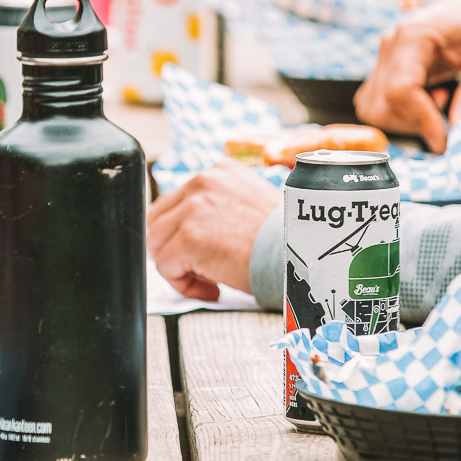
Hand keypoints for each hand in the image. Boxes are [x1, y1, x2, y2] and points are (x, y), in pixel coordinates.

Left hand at [147, 163, 280, 300]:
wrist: (304, 255)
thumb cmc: (286, 240)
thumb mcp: (251, 206)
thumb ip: (219, 209)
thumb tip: (188, 232)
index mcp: (219, 171)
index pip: (174, 203)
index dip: (181, 234)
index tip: (204, 254)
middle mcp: (202, 182)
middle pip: (157, 220)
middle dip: (172, 250)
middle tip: (200, 271)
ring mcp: (193, 208)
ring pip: (156, 243)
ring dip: (178, 268)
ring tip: (209, 281)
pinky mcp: (189, 237)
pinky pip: (165, 267)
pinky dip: (184, 285)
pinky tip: (214, 289)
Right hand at [355, 0, 460, 151]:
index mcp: (414, 35)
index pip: (400, 90)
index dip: (422, 122)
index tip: (447, 142)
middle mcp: (392, 43)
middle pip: (382, 103)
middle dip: (414, 123)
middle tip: (449, 120)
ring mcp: (388, 54)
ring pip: (375, 107)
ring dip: (406, 120)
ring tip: (441, 102)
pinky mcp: (391, 65)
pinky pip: (380, 101)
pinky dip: (402, 113)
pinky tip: (431, 100)